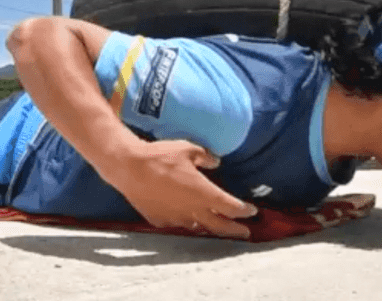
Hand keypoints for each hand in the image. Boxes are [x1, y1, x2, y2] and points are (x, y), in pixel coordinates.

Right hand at [102, 139, 258, 238]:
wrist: (129, 168)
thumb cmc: (160, 156)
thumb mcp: (187, 148)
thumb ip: (204, 156)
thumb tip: (215, 161)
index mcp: (204, 193)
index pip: (231, 207)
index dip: (244, 210)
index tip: (252, 211)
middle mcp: (193, 210)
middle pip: (220, 226)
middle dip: (235, 230)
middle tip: (246, 233)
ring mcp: (176, 217)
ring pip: (199, 227)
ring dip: (209, 227)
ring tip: (215, 226)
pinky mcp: (160, 220)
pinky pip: (177, 224)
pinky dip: (185, 222)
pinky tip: (185, 218)